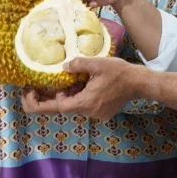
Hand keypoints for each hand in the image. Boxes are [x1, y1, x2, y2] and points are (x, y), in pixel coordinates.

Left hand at [21, 57, 137, 119]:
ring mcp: (96, 114)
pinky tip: (81, 84)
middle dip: (51, 97)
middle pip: (64, 107)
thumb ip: (78, 64)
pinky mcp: (101, 112)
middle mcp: (89, 112)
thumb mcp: (97, 63)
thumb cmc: (119, 72)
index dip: (43, 101)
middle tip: (38, 86)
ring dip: (67, 95)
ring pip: (74, 105)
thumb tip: (63, 66)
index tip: (37, 92)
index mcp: (85, 102)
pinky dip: (78, 96)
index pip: (57, 107)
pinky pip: (84, 105)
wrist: (139, 83)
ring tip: (65, 81)